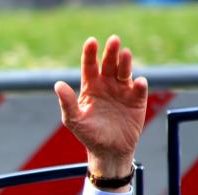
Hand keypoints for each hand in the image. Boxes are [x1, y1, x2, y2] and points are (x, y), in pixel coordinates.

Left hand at [54, 35, 147, 178]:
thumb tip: (57, 84)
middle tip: (113, 40)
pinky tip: (138, 83)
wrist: (108, 151)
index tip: (91, 42)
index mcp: (91, 87)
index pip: (90, 66)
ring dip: (125, 62)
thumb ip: (67, 102)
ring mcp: (123, 91)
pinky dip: (139, 85)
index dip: (90, 53)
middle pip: (109, 64)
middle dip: (111, 52)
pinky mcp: (137, 100)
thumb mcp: (74, 120)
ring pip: (125, 71)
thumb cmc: (89, 135)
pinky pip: (139, 89)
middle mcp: (107, 85)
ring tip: (125, 54)